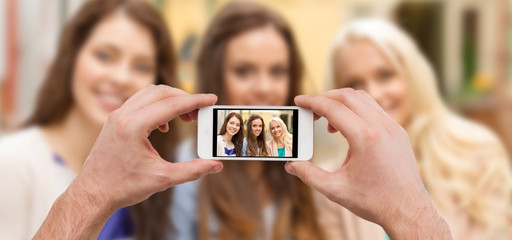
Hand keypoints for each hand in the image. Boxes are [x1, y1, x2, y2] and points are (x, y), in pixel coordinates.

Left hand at [34, 85, 222, 238]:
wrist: (92, 193)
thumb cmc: (123, 188)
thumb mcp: (163, 179)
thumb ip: (192, 171)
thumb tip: (216, 166)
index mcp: (133, 127)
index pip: (172, 104)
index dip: (196, 101)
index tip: (213, 99)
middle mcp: (123, 115)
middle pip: (162, 93)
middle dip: (186, 99)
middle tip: (201, 114)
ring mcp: (117, 115)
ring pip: (151, 93)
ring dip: (172, 100)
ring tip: (186, 118)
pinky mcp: (115, 119)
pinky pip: (141, 101)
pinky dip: (158, 105)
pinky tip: (164, 126)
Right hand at [285, 88, 450, 238]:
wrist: (408, 211)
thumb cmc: (374, 201)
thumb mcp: (336, 190)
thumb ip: (309, 175)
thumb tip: (291, 165)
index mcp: (365, 138)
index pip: (333, 107)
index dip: (312, 102)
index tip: (299, 100)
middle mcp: (382, 127)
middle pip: (347, 96)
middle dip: (324, 98)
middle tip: (309, 110)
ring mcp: (393, 127)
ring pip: (363, 99)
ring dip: (341, 103)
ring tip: (328, 123)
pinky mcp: (398, 132)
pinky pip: (374, 109)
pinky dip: (356, 111)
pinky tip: (347, 130)